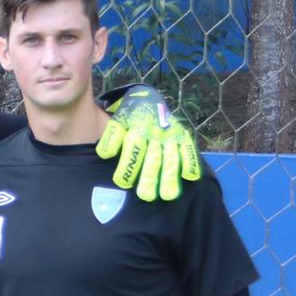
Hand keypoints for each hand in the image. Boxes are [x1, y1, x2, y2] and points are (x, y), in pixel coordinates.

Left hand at [96, 83, 201, 201]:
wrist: (146, 98)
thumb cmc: (128, 117)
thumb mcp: (117, 122)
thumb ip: (111, 137)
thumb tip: (104, 154)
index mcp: (137, 130)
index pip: (132, 149)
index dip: (128, 165)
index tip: (121, 182)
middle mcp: (155, 134)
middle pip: (153, 158)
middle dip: (150, 178)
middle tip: (145, 196)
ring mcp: (170, 135)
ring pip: (170, 157)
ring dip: (170, 176)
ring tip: (168, 196)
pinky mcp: (182, 135)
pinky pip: (188, 149)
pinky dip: (190, 162)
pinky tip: (189, 177)